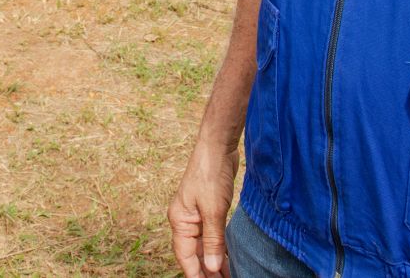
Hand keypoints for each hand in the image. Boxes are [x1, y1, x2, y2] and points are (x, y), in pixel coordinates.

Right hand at [168, 141, 239, 277]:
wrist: (217, 145)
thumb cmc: (211, 173)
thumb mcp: (214, 210)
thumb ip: (213, 241)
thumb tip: (212, 268)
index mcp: (180, 221)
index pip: (186, 256)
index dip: (196, 275)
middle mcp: (186, 220)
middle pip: (195, 253)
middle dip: (207, 271)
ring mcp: (197, 215)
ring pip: (205, 245)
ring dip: (215, 261)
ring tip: (228, 276)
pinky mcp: (209, 209)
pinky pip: (213, 235)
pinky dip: (220, 247)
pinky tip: (228, 258)